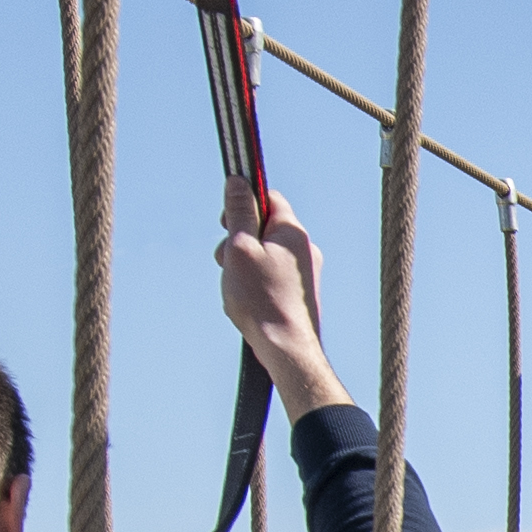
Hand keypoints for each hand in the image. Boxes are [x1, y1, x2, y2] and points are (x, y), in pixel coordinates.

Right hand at [219, 179, 348, 418]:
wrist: (288, 349)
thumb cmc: (261, 300)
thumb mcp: (240, 248)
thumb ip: (238, 213)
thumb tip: (238, 181)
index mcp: (293, 232)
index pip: (269, 198)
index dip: (243, 203)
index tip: (226, 221)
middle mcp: (305, 249)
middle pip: (264, 228)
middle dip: (238, 240)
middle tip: (226, 260)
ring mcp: (305, 273)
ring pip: (266, 255)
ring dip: (244, 265)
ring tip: (237, 288)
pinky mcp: (300, 295)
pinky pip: (272, 277)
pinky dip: (255, 284)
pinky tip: (248, 303)